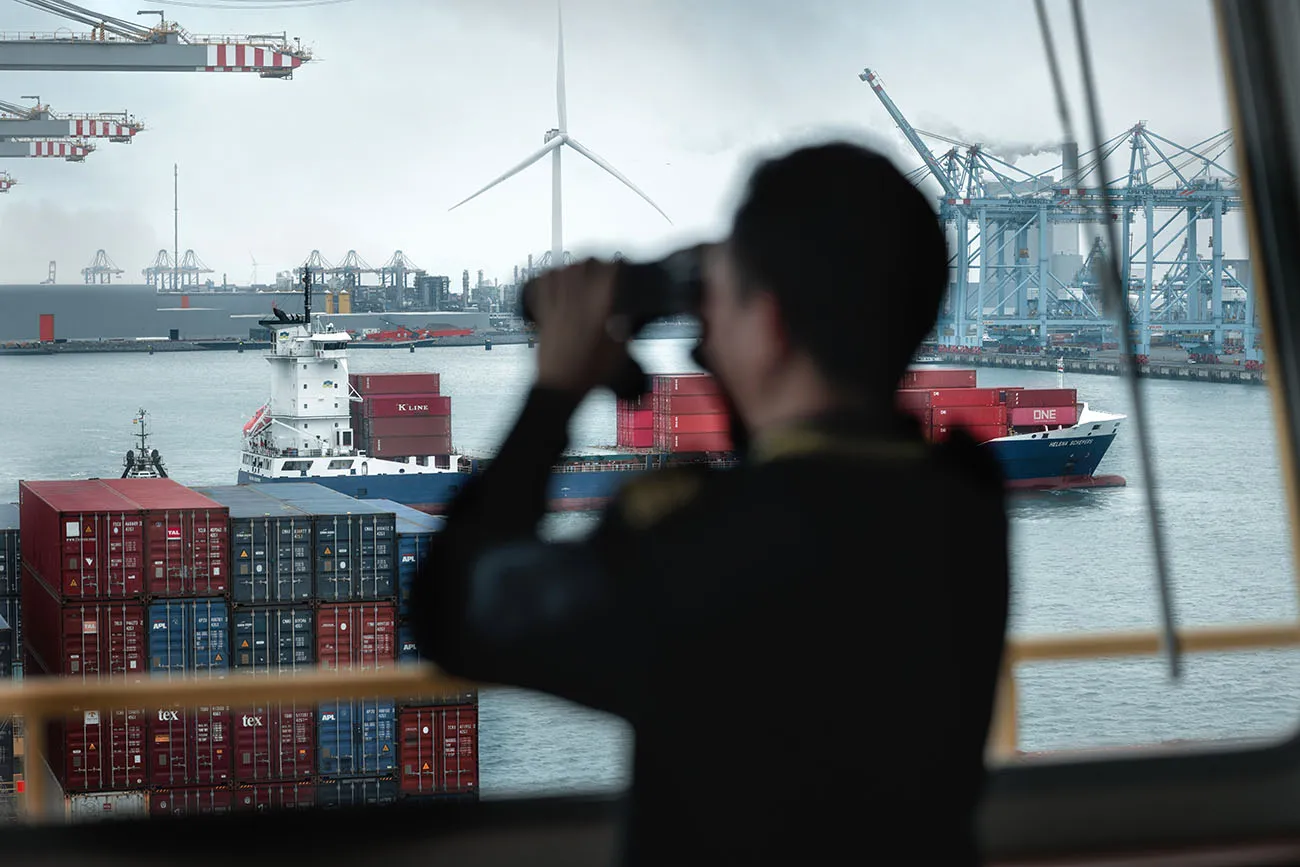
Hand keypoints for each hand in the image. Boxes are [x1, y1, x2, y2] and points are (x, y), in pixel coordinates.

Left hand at [530, 258, 629, 394]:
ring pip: (563, 274)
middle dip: (592, 260)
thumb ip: (623, 332)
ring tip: (577, 264)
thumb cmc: (588, 375)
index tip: (617, 264)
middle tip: (598, 261)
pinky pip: (542, 289)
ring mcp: (559, 309)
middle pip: (583, 267)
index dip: (614, 265)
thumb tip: (626, 320)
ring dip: (571, 266)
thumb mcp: (618, 354)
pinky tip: (551, 276)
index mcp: (599, 313)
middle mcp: (577, 306)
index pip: (608, 276)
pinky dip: (547, 279)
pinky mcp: (544, 316)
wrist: (561, 388)